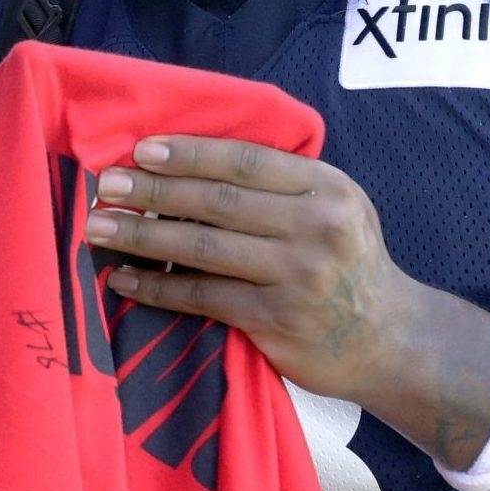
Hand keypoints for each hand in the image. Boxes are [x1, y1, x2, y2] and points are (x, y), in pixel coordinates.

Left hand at [87, 136, 402, 401]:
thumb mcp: (335, 207)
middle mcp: (316, 228)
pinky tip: (124, 279)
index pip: (247, 161)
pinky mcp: (275, 321)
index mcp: (327, 189)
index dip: (191, 153)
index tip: (142, 150)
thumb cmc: (347, 262)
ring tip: (98, 227)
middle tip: (105, 184)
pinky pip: (203, 297)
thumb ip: (281, 184)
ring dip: (142, 236)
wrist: (391, 340)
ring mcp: (296, 276)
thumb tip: (189, 161)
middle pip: (219, 202)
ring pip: (203, 249)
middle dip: (154, 191)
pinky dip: (158, 286)